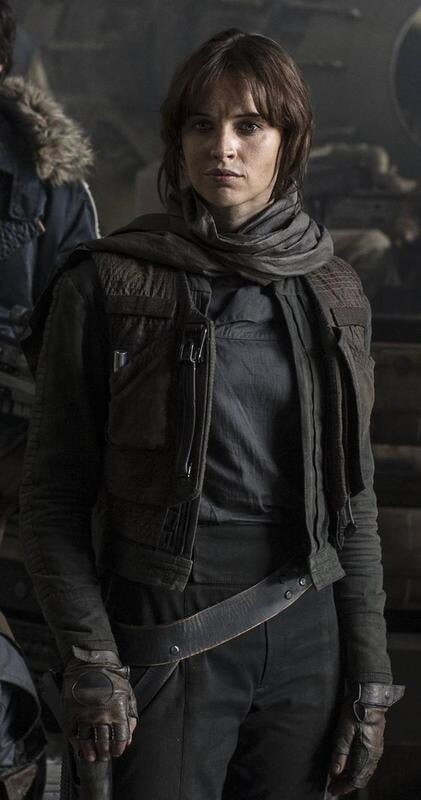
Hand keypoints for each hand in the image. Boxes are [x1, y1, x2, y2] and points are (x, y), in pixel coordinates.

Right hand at [62, 647, 137, 761]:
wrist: (92, 661)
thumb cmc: (111, 675)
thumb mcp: (127, 691)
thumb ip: (130, 713)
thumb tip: (130, 731)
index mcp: (118, 711)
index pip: (120, 739)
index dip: (119, 748)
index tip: (117, 751)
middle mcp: (102, 716)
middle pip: (104, 743)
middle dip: (105, 752)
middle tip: (104, 755)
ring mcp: (85, 715)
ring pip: (87, 742)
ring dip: (90, 752)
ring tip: (91, 756)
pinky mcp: (72, 712)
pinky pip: (72, 732)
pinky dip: (75, 740)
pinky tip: (78, 744)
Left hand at [328, 682, 403, 796]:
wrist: (370, 695)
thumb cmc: (357, 709)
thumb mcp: (343, 730)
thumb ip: (339, 752)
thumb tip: (335, 771)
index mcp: (367, 754)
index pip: (355, 779)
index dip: (343, 787)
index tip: (332, 790)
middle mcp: (374, 755)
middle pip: (361, 778)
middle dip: (346, 784)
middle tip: (333, 786)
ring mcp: (376, 749)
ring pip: (364, 771)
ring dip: (351, 777)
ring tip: (338, 777)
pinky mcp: (374, 743)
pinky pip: (366, 763)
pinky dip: (357, 768)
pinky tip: (348, 765)